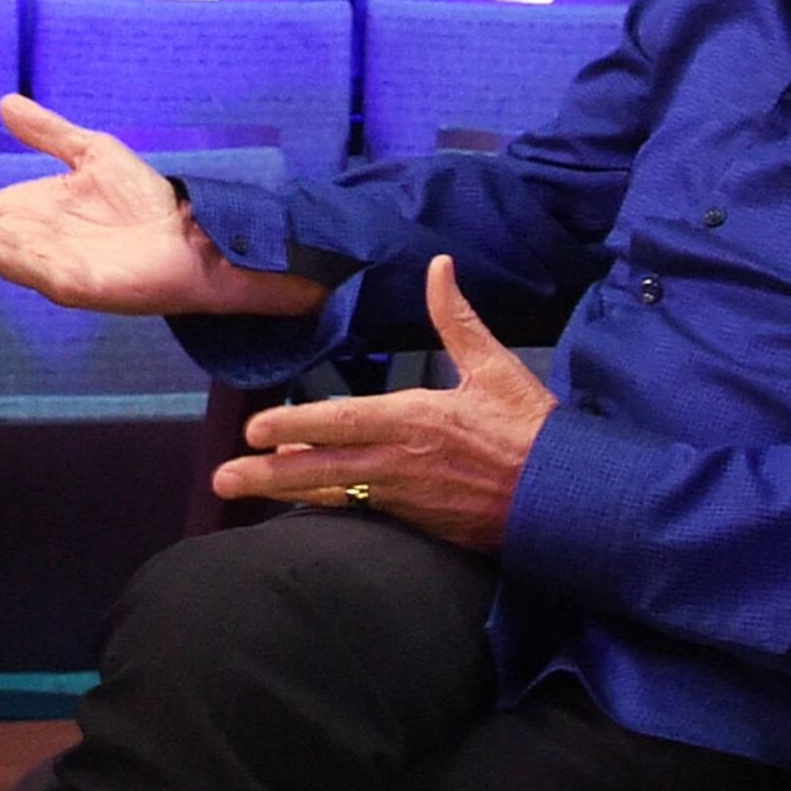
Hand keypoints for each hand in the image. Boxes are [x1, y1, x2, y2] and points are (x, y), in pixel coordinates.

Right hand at [0, 94, 324, 318]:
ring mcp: (50, 267)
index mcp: (26, 215)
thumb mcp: (92, 152)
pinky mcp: (78, 285)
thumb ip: (48, 133)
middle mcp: (28, 243)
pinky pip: (31, 268)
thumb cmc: (147, 202)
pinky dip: (0, 254)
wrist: (198, 236)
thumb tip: (4, 103)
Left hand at [210, 256, 556, 549]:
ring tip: (238, 493)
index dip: (295, 425)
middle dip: (268, 472)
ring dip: (284, 492)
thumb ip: (458, 319)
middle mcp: (402, 461)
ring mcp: (407, 498)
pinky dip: (325, 509)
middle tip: (222, 478)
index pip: (342, 421)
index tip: (254, 430)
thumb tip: (439, 266)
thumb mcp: (498, 367)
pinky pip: (360, 514)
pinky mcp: (418, 524)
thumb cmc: (533, 431)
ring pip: (333, 494)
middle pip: (323, 468)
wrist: (568, 499)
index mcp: (418, 419)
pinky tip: (296, 504)